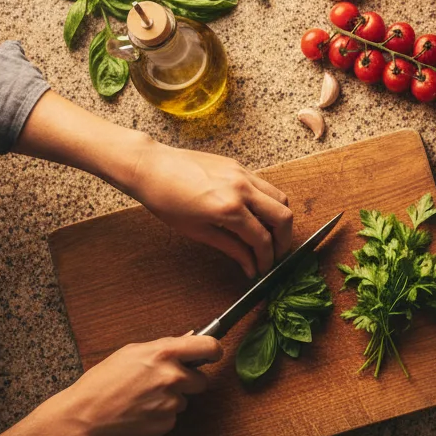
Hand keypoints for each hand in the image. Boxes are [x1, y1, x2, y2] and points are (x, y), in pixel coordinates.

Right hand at [42, 334, 222, 435]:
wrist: (84, 416)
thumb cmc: (102, 383)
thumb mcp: (131, 352)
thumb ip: (164, 346)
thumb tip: (190, 339)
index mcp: (164, 354)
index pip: (210, 347)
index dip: (214, 352)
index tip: (212, 355)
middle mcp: (172, 377)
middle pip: (201, 380)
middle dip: (187, 382)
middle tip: (161, 382)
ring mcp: (171, 402)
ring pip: (185, 400)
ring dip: (171, 399)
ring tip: (143, 398)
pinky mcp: (167, 423)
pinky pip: (173, 416)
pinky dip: (161, 415)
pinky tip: (141, 411)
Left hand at [125, 141, 292, 277]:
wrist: (151, 168)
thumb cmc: (166, 200)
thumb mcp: (198, 231)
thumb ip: (231, 249)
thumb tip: (250, 266)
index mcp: (229, 208)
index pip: (262, 238)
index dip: (267, 258)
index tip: (264, 268)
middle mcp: (242, 189)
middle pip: (283, 216)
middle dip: (284, 240)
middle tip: (275, 254)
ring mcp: (243, 174)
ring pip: (280, 198)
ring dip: (280, 219)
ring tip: (269, 234)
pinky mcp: (240, 166)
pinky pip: (266, 186)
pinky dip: (268, 203)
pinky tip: (256, 215)